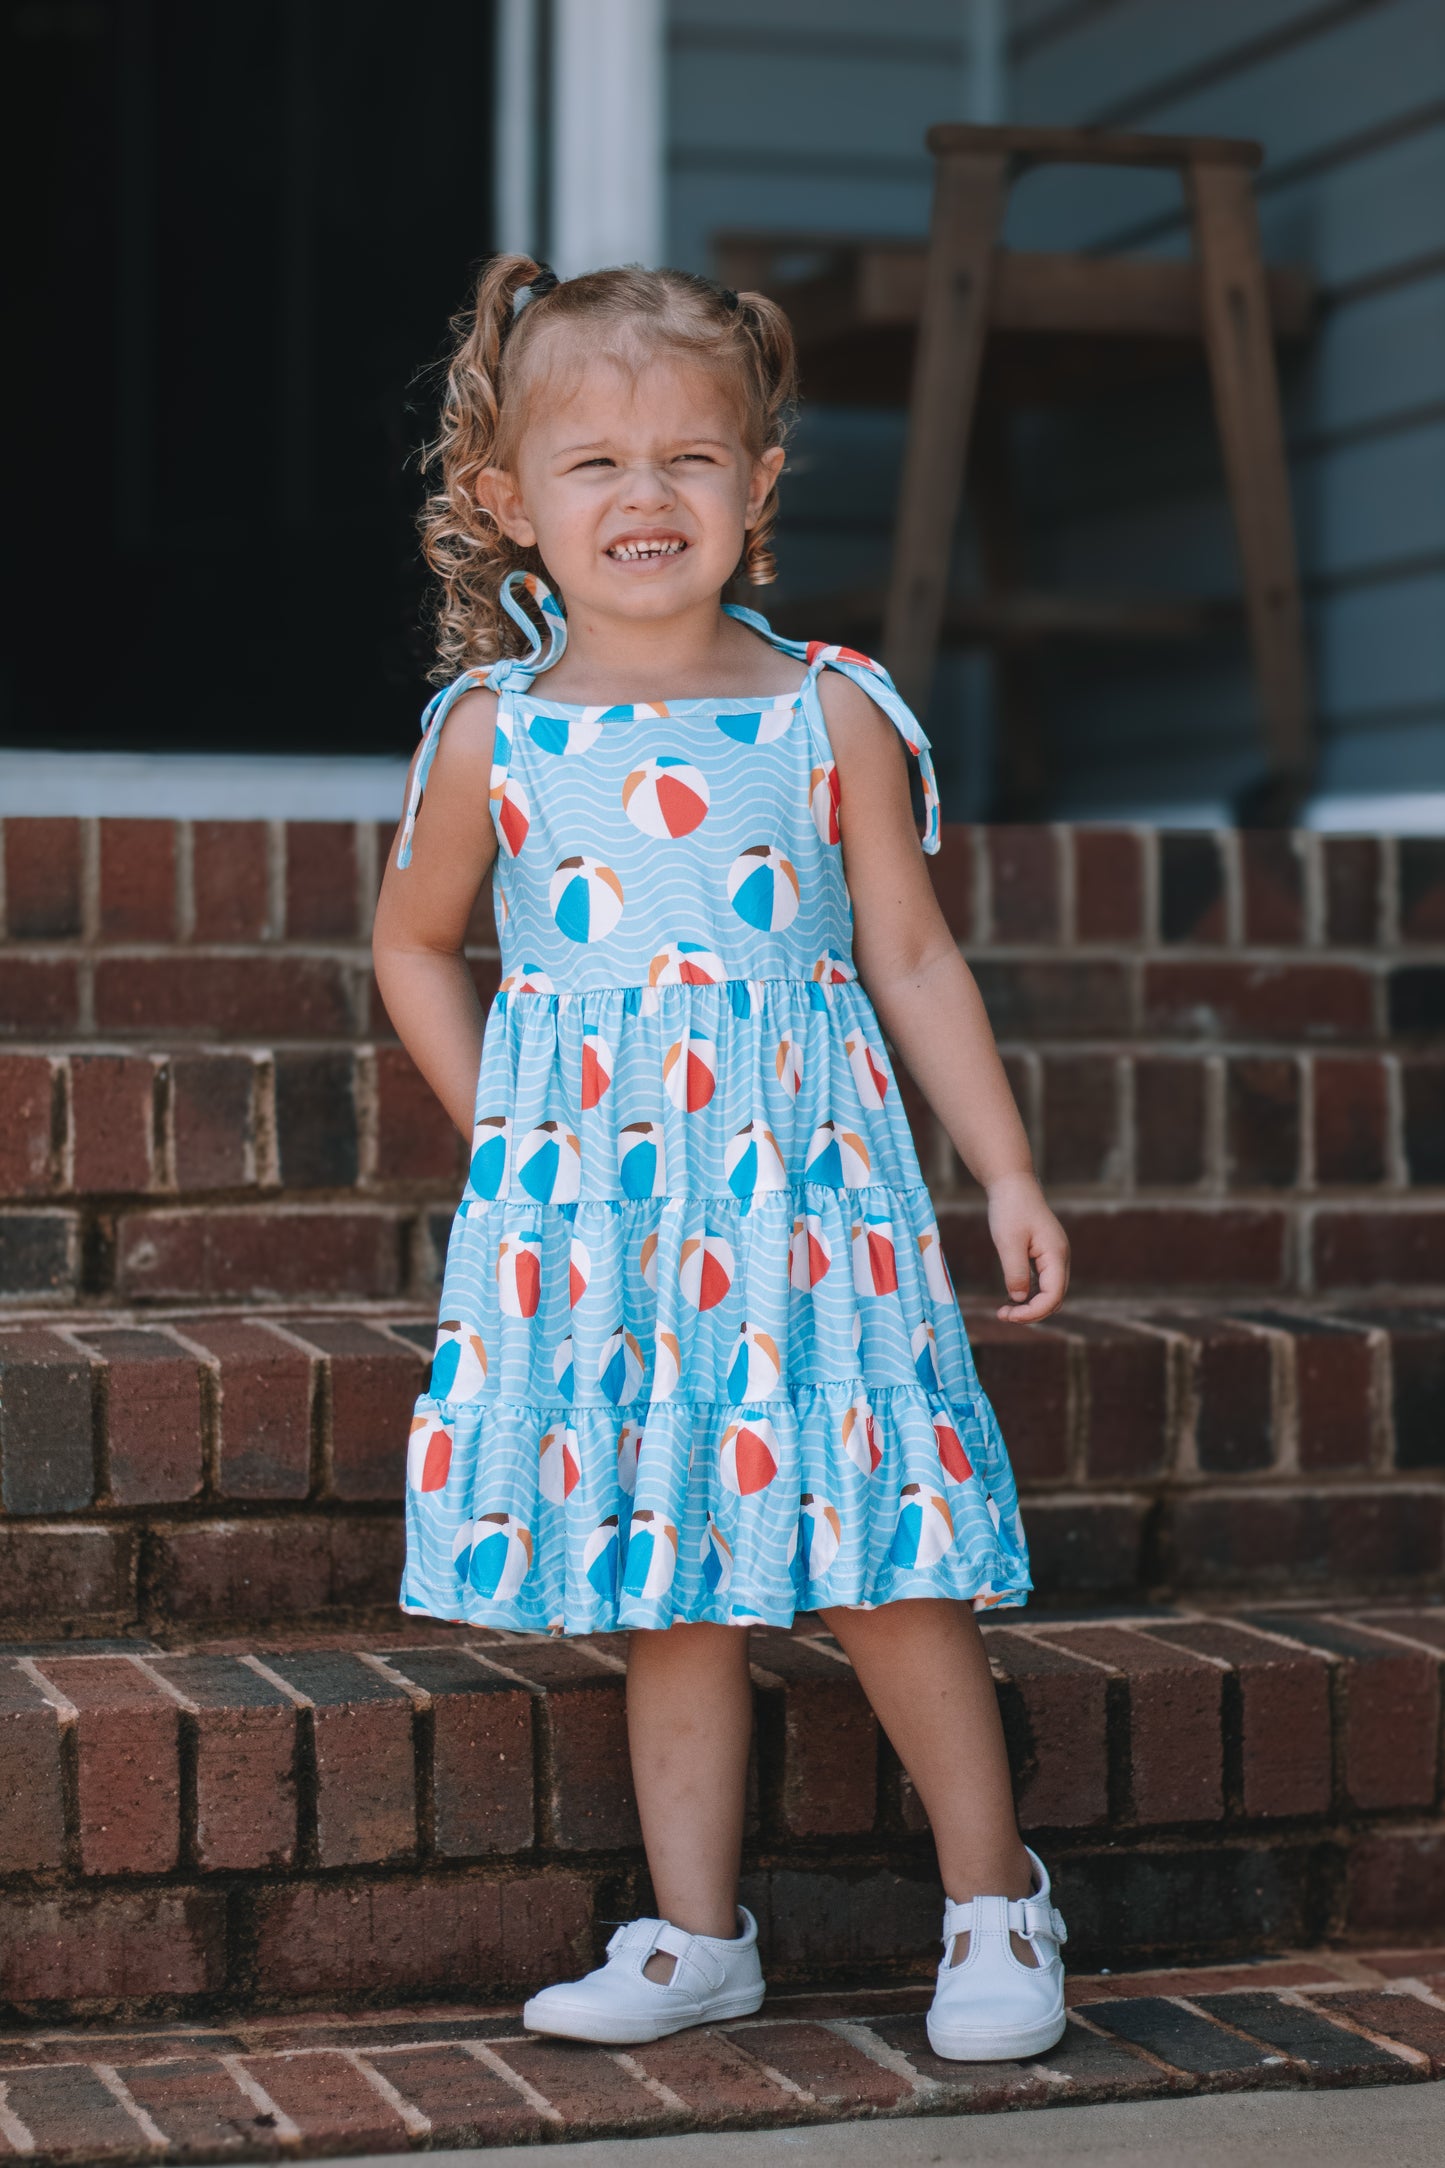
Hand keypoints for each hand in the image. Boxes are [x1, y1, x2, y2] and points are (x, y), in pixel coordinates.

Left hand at [986, 1172, 1069, 1322]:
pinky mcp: (1045, 1255)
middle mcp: (1060, 1258)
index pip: (1053, 1296)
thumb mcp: (1008, 1242)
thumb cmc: (1010, 1209)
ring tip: (1004, 1310)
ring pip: (1049, 1293)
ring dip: (1030, 1305)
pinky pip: (1043, 1283)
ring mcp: (1055, 1257)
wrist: (1012, 1184)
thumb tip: (1020, 1299)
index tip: (1008, 1316)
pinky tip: (1010, 1297)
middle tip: (1002, 1315)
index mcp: (1056, 1255)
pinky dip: (1029, 1294)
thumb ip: (1015, 1272)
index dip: (1032, 1312)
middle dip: (1031, 1313)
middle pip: (1055, 1299)